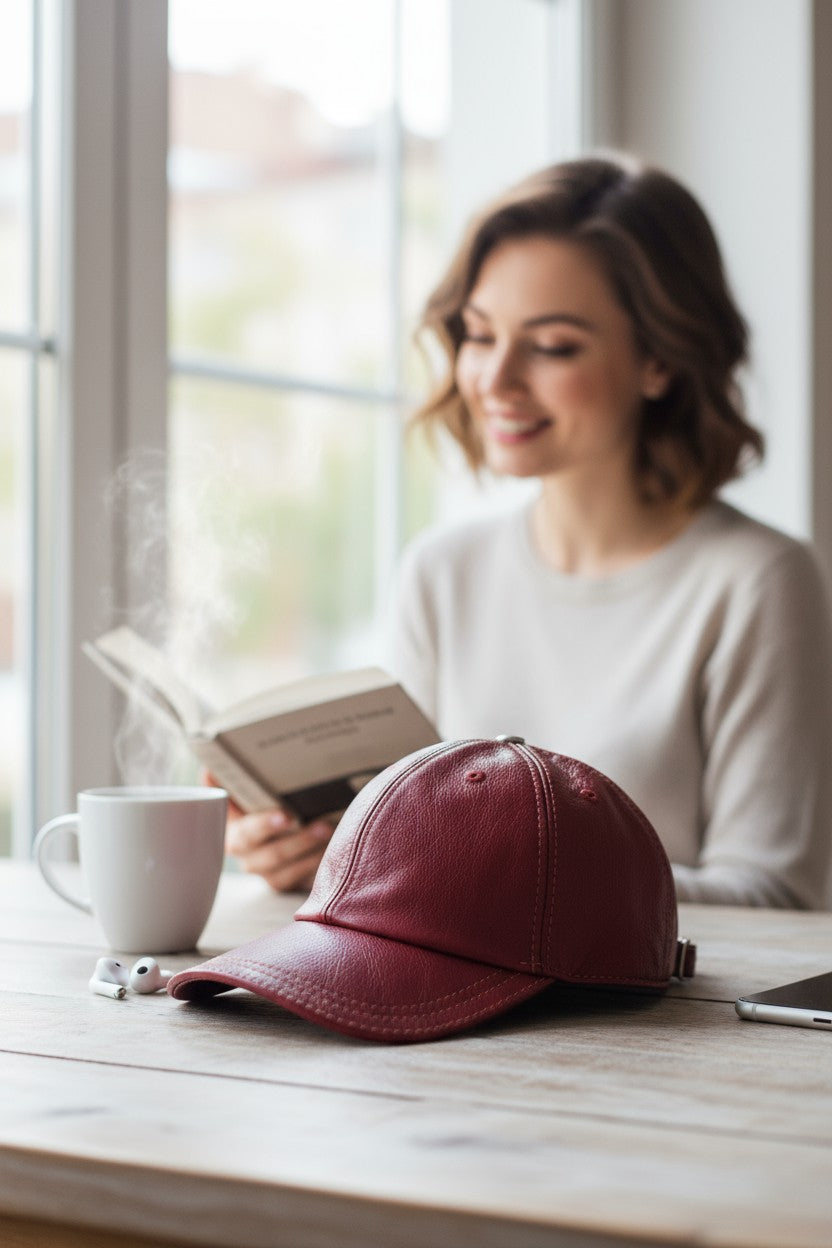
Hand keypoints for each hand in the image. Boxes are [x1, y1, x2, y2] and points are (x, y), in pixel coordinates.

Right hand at [202, 772, 333, 892]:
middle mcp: (249, 858)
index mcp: (235, 833)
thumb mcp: (241, 789)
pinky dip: (319, 870)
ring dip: (312, 856)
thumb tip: (210, 768)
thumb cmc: (256, 803)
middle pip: (270, 856)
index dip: (264, 826)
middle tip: (323, 826)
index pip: (246, 834)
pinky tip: (337, 854)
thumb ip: (225, 778)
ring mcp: (269, 874)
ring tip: (334, 837)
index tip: (286, 816)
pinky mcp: (289, 884)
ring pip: (287, 873)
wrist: (275, 824)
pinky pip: (301, 884)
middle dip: (298, 842)